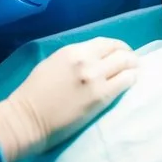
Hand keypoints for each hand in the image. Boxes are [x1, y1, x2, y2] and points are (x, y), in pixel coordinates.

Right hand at [0, 38, 137, 161]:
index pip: (105, 42)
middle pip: (120, 51)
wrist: (27, 118)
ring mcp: (95, 78)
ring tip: (135, 72)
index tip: (123, 52)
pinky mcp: (100, 97)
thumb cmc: (34, 92)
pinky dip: (131, 80)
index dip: (118, 46)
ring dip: (133, 67)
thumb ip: (75, 59)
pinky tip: (130, 82)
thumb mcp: (54, 63)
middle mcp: (87, 60)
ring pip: (126, 65)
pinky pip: (125, 82)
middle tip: (133, 63)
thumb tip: (94, 59)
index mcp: (73, 50)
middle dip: (129, 56)